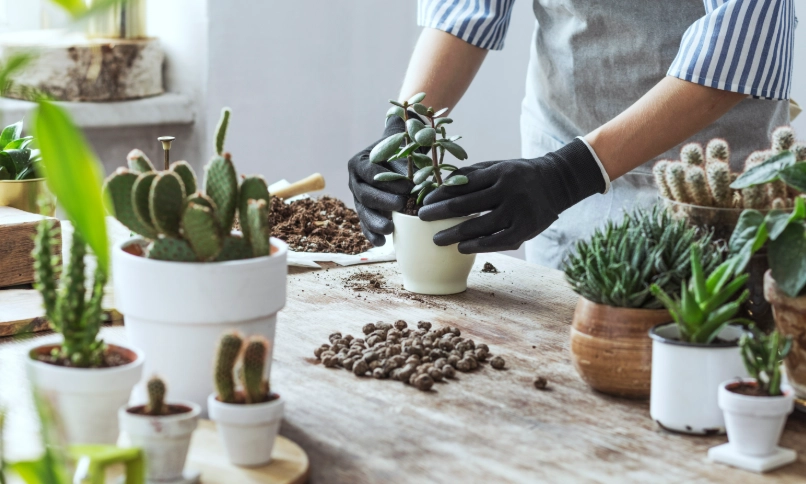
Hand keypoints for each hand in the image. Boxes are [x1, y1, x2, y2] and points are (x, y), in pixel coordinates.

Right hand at [348, 116, 413, 245]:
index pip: (370, 172)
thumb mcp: (402, 148)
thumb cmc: (400, 151)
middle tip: (402, 205)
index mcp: (360, 162)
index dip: (388, 181)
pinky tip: (382, 242)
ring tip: (389, 229)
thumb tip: (418, 175)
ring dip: (375, 222)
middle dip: (383, 201)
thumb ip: (407, 158)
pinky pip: (364, 224)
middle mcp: (355, 180)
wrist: (394, 157)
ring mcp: (357, 198)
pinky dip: (372, 234)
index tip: (408, 187)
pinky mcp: (363, 211)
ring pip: (363, 211)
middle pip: (365, 194)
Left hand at [418, 138, 605, 252]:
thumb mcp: (498, 166)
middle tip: (422, 219)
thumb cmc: (519, 175)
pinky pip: (497, 241)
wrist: (557, 182)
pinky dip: (478, 246)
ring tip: (437, 239)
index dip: (440, 194)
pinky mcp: (527, 229)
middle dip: (440, 213)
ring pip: (479, 226)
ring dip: (454, 234)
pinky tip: (462, 248)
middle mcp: (509, 190)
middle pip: (466, 205)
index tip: (424, 202)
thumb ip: (472, 174)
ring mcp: (519, 211)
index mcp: (499, 172)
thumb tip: (442, 185)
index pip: (462, 184)